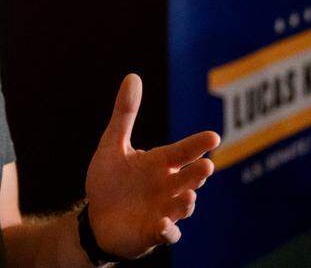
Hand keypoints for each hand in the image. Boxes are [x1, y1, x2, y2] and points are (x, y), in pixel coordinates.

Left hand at [84, 74, 219, 259]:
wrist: (97, 218)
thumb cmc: (110, 180)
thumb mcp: (113, 144)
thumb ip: (125, 113)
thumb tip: (132, 76)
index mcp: (160, 164)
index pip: (183, 151)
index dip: (197, 145)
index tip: (213, 137)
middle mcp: (167, 186)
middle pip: (187, 178)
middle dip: (197, 173)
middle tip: (206, 166)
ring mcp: (163, 210)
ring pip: (182, 206)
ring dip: (186, 202)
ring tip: (189, 195)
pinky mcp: (154, 233)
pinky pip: (166, 234)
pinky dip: (168, 231)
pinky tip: (163, 225)